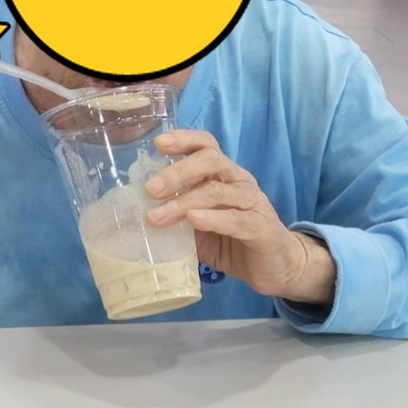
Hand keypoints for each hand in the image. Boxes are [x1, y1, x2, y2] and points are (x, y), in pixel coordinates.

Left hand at [144, 130, 335, 304]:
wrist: (276, 267)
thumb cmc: (233, 241)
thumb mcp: (197, 227)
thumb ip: (174, 217)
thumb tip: (132, 219)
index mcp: (224, 175)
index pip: (207, 146)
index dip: (184, 139)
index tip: (158, 143)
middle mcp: (239, 182)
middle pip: (211, 161)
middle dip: (177, 172)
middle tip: (150, 189)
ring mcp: (253, 203)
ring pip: (218, 191)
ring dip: (184, 202)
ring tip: (157, 217)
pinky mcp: (262, 228)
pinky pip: (237, 219)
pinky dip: (214, 218)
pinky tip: (194, 220)